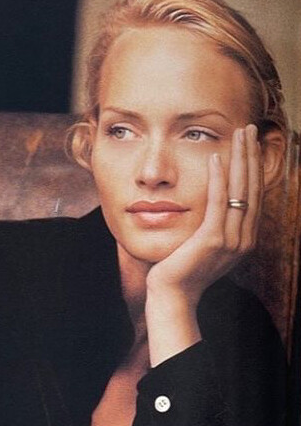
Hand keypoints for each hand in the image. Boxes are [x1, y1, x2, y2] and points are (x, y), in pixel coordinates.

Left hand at [145, 124, 262, 364]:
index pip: (253, 196)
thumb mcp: (202, 245)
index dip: (253, 167)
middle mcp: (243, 240)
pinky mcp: (212, 240)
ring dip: (240, 158)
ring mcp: (230, 241)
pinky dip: (219, 178)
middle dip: (251, 155)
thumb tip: (211, 202)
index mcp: (244, 240)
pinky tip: (217, 157)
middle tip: (250, 128)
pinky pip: (219, 202)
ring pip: (240, 191)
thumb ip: (212, 225)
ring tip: (240, 133)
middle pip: (252, 188)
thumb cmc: (181, 271)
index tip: (251, 144)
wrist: (172, 296)